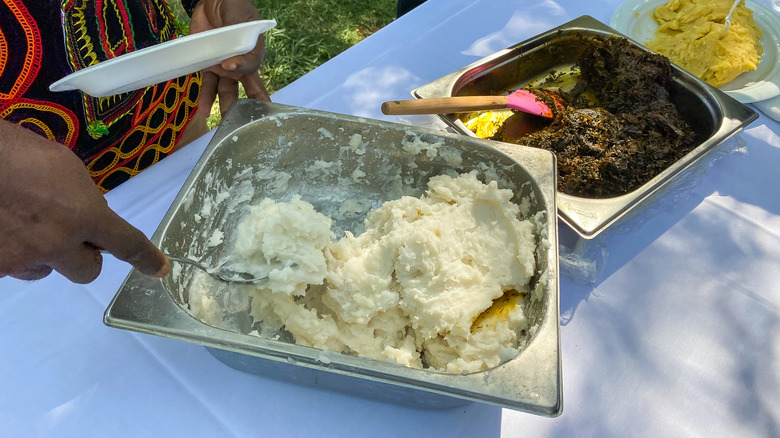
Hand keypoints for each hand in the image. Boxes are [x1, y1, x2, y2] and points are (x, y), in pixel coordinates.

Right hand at [0, 120, 169, 283]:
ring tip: (23, 222)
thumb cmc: (15, 151)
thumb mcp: (64, 165)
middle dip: (83, 254)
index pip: (126, 243)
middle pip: (88, 270)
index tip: (158, 269)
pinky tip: (4, 225)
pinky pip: (13, 266)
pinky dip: (12, 250)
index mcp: (83, 214)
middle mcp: (57, 244)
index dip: (145, 258)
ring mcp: (23, 259)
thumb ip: (81, 196)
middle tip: (67, 233)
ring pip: (47, 270)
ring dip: (45, 254)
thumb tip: (85, 212)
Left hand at [189, 0, 270, 116]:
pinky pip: (208, 86)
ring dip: (224, 107)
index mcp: (254, 50)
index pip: (252, 64)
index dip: (242, 67)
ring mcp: (225, 69)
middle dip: (246, 105)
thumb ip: (239, 31)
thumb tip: (232, 59)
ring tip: (222, 123)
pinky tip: (202, 111)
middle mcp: (242, 64)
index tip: (229, 66)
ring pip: (227, 91)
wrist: (212, 3)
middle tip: (244, 121)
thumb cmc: (232, 5)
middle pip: (247, 87)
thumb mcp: (238, 15)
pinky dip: (205, 99)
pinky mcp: (209, 69)